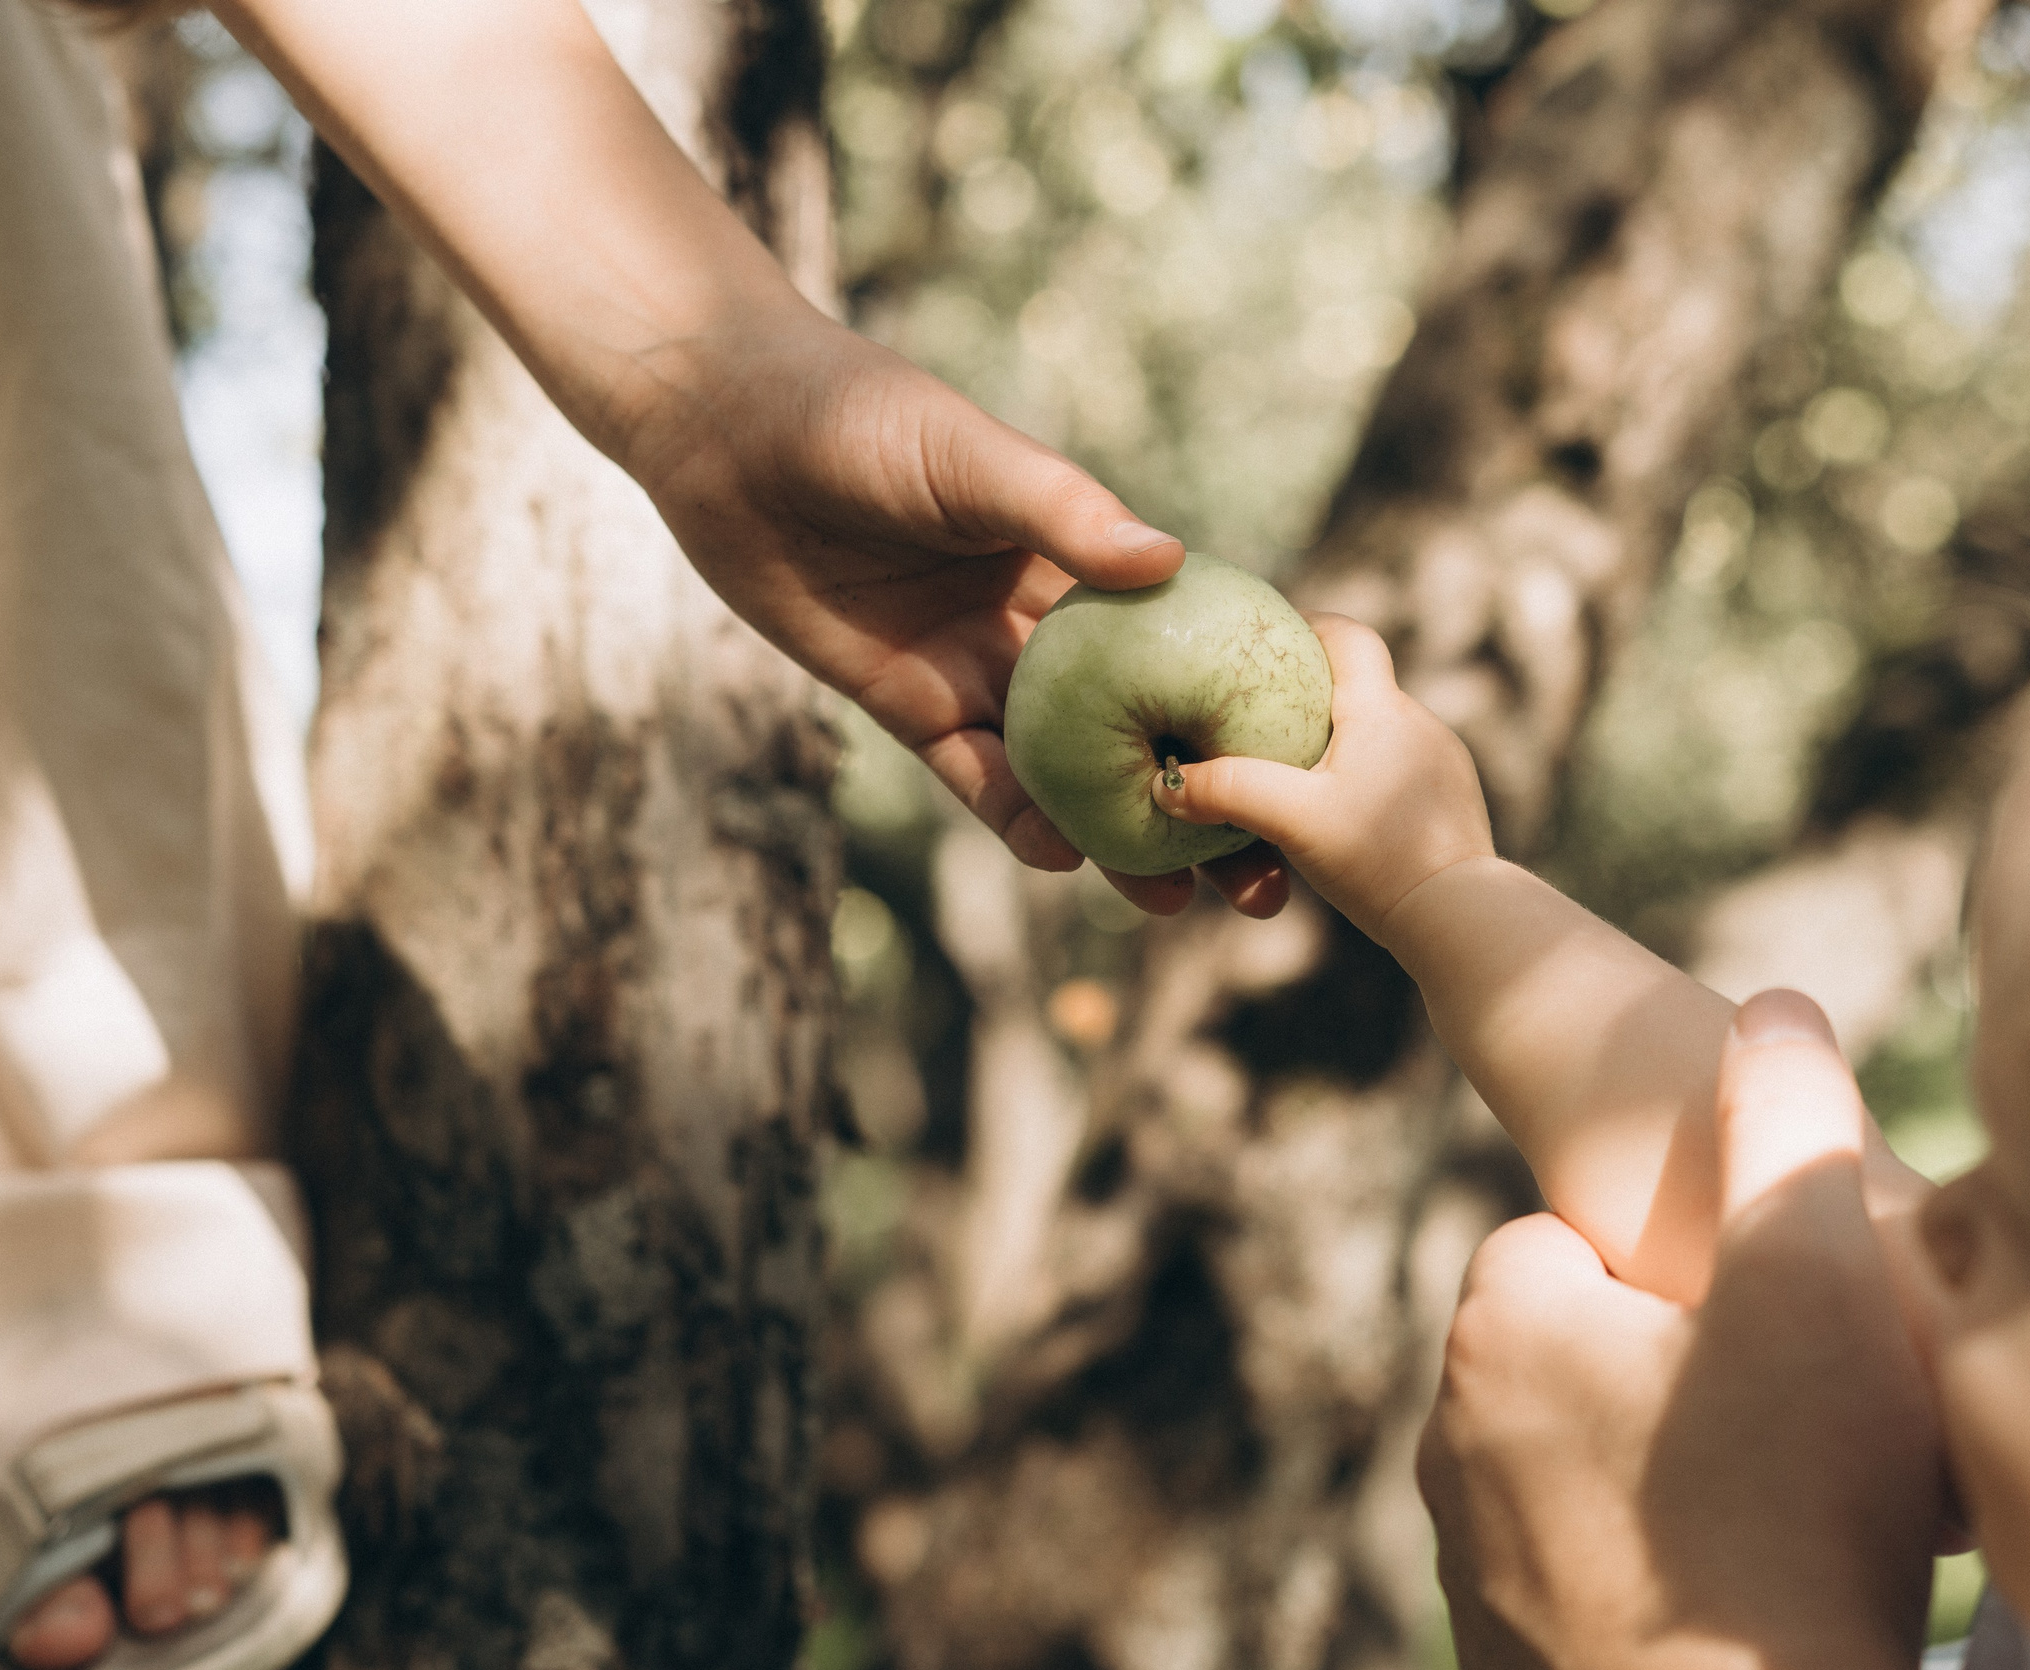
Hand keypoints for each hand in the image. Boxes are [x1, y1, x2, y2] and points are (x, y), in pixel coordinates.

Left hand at [615, 296, 1292, 915]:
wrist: (727, 430)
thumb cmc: (861, 414)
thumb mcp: (974, 458)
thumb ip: (1067, 514)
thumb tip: (1172, 565)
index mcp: (1073, 553)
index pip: (1176, 638)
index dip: (1235, 699)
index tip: (1301, 756)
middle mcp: (1034, 618)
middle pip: (1132, 721)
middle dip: (1191, 791)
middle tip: (1251, 864)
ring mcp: (971, 663)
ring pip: (1061, 766)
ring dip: (1114, 831)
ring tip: (1171, 896)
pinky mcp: (902, 700)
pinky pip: (971, 774)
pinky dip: (1016, 816)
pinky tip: (1064, 856)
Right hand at [1146, 615, 1492, 938]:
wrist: (1460, 919)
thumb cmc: (1378, 861)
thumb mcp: (1292, 822)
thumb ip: (1228, 793)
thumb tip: (1166, 785)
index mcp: (1380, 709)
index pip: (1346, 634)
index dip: (1305, 627)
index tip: (1266, 642)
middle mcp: (1418, 722)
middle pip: (1357, 684)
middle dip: (1309, 693)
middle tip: (1258, 715)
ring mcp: (1441, 761)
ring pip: (1377, 731)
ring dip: (1337, 742)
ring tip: (1294, 772)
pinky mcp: (1450, 799)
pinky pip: (1398, 769)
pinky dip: (1364, 777)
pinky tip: (1340, 814)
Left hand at [1417, 991, 1942, 1669]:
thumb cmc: (1786, 1516)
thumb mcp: (1815, 1285)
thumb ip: (1788, 1128)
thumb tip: (1777, 1009)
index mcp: (1501, 1326)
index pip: (1578, 1237)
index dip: (1691, 1275)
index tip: (1769, 1332)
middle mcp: (1448, 1438)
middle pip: (1583, 1354)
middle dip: (1674, 1373)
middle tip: (1791, 1428)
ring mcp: (1468, 1559)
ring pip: (1583, 1466)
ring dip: (1665, 1476)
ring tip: (1776, 1518)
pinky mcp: (1502, 1658)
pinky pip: (1582, 1570)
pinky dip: (1651, 1573)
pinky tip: (1741, 1599)